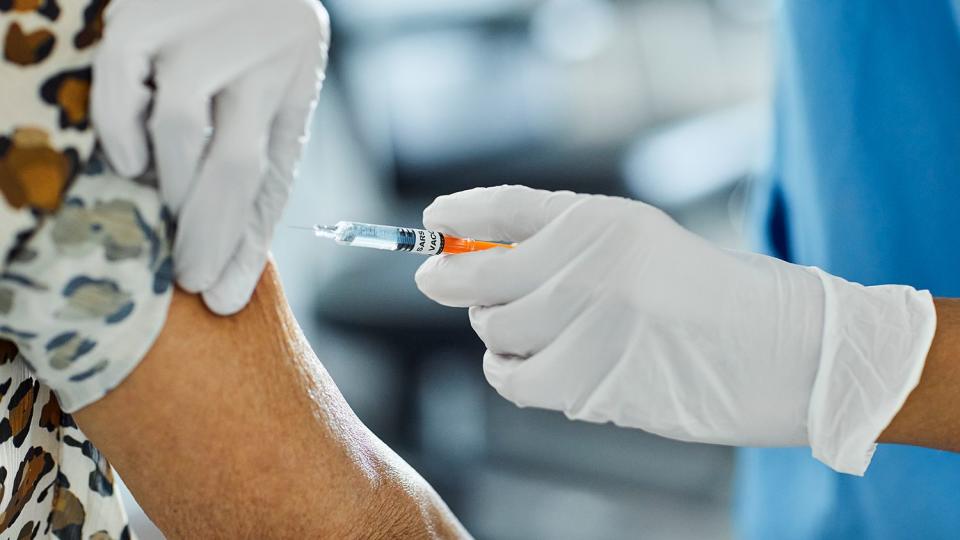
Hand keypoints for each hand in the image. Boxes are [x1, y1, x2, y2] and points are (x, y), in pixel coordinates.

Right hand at [92, 0, 329, 314]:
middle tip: (186, 275)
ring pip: (180, 126)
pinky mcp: (143, 9)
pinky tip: (131, 162)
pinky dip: (119, 127)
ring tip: (163, 213)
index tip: (217, 296)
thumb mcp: (273, 103)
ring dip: (168, 187)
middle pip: (232, 162)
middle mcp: (255, 50)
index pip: (265, 177)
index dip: (238, 244)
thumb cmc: (254, 48)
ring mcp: (199, 27)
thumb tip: (229, 289)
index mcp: (291, 76)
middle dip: (204, 233)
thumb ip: (255, 185)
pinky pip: (120, 76)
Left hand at [416, 186, 935, 474]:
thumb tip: (476, 261)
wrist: (779, 350)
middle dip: (452, 281)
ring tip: (523, 329)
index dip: (458, 214)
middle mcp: (591, 266)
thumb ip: (564, 246)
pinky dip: (509, 372)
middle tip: (441, 282)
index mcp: (605, 220)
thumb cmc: (704, 295)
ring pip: (495, 331)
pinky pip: (514, 379)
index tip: (433, 223)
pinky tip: (529, 363)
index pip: (505, 208)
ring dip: (496, 330)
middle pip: (482, 275)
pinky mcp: (591, 382)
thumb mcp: (639, 243)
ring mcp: (589, 326)